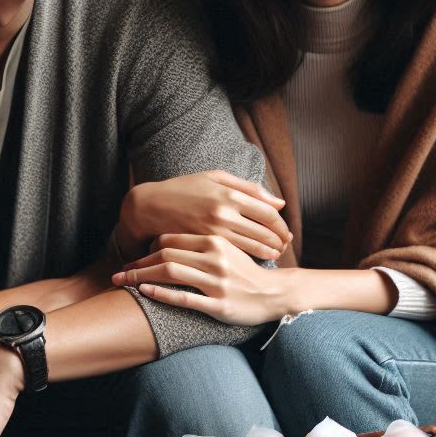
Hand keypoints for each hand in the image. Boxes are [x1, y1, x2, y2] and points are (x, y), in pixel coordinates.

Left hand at [112, 233, 287, 325]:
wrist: (275, 294)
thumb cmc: (246, 271)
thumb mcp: (227, 247)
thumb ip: (201, 240)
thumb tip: (168, 240)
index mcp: (215, 240)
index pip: (170, 239)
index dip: (146, 248)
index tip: (133, 258)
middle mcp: (215, 258)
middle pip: (165, 255)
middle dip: (137, 264)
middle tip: (118, 273)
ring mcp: (217, 282)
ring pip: (171, 273)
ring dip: (141, 277)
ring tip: (123, 282)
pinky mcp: (219, 305)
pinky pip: (185, 298)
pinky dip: (162, 295)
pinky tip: (145, 294)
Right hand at [116, 171, 290, 261]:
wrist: (150, 207)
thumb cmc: (184, 188)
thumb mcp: (215, 178)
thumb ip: (249, 189)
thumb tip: (279, 203)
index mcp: (229, 193)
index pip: (268, 213)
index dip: (281, 225)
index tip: (285, 231)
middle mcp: (224, 213)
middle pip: (264, 232)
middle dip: (279, 240)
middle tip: (284, 245)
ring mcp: (214, 231)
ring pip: (253, 246)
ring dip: (269, 251)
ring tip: (275, 253)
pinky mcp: (204, 245)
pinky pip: (236, 254)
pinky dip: (251, 257)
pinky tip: (257, 258)